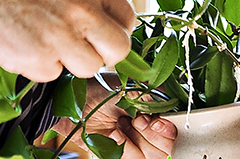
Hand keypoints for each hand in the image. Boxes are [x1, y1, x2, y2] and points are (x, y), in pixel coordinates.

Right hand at [0, 0, 135, 81]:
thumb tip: (109, 15)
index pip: (127, 18)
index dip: (117, 26)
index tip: (104, 30)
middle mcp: (80, 11)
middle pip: (119, 50)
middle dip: (108, 51)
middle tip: (89, 47)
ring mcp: (58, 38)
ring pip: (88, 67)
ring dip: (73, 59)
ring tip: (51, 40)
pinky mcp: (33, 60)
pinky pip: (52, 73)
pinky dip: (41, 64)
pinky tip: (24, 42)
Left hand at [53, 78, 176, 158]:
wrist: (68, 103)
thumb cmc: (95, 89)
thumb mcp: (127, 88)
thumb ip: (151, 98)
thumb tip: (166, 111)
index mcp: (149, 111)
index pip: (171, 129)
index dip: (167, 129)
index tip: (155, 121)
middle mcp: (142, 129)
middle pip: (163, 149)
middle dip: (153, 137)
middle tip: (137, 122)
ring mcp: (129, 144)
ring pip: (148, 158)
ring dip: (135, 144)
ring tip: (120, 127)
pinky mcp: (115, 155)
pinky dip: (122, 150)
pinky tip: (112, 135)